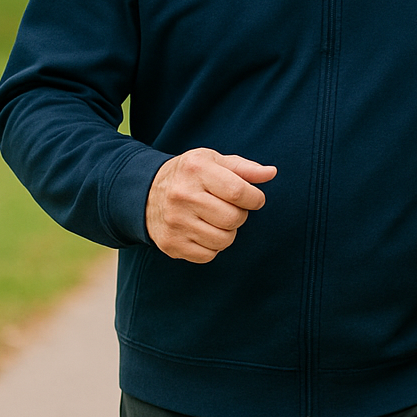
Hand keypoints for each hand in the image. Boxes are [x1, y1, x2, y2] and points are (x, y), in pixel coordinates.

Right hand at [145, 148, 276, 262]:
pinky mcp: (170, 244)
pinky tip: (203, 231)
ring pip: (224, 240)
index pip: (239, 192)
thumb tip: (271, 173)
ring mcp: (175, 222)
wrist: (145, 192)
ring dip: (228, 232)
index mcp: (196, 170)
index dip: (255, 199)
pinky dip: (213, 247)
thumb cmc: (190, 175)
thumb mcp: (214, 161)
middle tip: (231, 208)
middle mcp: (182, 195)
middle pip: (234, 218)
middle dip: (241, 215)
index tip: (254, 199)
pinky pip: (208, 255)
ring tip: (217, 220)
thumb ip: (244, 168)